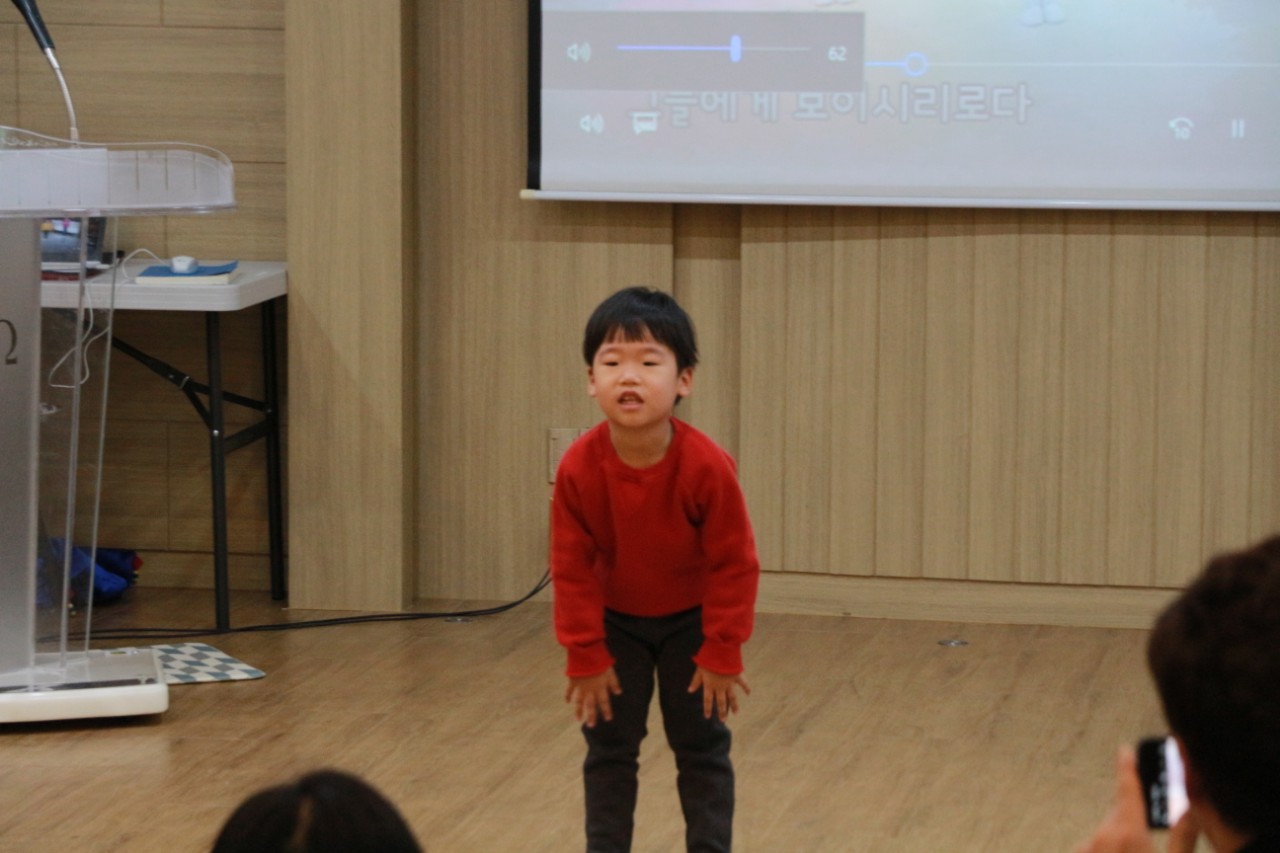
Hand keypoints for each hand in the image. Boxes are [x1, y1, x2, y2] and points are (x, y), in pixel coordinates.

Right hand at [565, 667, 620, 727]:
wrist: (585, 655)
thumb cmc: (600, 662)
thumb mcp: (610, 671)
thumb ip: (614, 683)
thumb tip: (618, 693)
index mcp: (600, 688)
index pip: (604, 702)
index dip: (606, 711)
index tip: (608, 719)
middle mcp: (590, 690)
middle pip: (591, 706)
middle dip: (591, 716)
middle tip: (591, 725)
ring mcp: (580, 687)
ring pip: (579, 702)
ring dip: (578, 711)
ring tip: (578, 719)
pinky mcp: (573, 682)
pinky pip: (569, 691)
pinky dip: (568, 696)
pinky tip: (567, 702)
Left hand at [688, 666, 750, 720]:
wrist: (720, 652)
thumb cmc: (707, 660)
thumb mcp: (698, 670)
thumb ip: (695, 681)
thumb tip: (690, 691)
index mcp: (709, 685)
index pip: (708, 700)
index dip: (707, 709)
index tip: (708, 717)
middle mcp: (720, 687)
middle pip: (721, 702)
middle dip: (722, 712)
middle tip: (723, 720)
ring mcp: (730, 682)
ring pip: (732, 697)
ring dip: (734, 705)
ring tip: (736, 713)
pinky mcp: (737, 676)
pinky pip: (743, 684)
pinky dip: (746, 688)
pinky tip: (749, 693)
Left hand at [1075, 746, 1199, 852]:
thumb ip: (1183, 837)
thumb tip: (1190, 811)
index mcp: (1129, 835)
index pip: (1128, 791)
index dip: (1128, 769)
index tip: (1125, 750)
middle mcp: (1101, 838)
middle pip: (1119, 817)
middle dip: (1134, 821)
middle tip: (1148, 841)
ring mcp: (1084, 850)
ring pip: (1107, 835)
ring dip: (1121, 842)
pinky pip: (1095, 848)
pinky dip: (1108, 851)